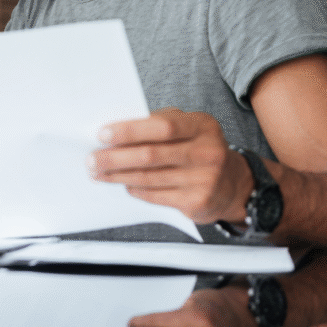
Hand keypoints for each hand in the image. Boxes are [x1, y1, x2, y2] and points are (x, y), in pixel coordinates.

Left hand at [89, 109, 252, 224]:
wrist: (234, 185)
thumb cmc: (199, 150)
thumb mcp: (189, 128)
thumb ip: (158, 124)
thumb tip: (115, 131)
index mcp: (203, 126)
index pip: (162, 126)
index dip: (130, 130)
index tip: (103, 134)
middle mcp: (208, 152)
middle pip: (151, 155)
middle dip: (115, 157)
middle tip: (92, 159)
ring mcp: (204, 179)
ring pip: (149, 177)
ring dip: (118, 175)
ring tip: (98, 173)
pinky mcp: (197, 202)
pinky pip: (155, 195)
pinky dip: (135, 189)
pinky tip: (123, 184)